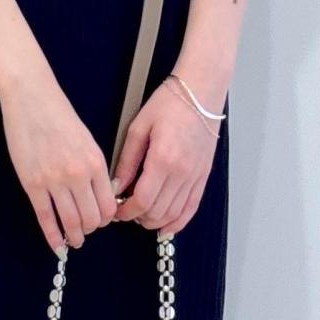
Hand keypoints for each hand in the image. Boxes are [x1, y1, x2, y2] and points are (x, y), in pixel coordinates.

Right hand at [0, 77, 121, 253]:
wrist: (31, 97)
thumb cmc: (58, 114)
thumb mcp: (87, 140)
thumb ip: (96, 167)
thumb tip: (103, 193)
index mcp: (95, 162)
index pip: (108, 205)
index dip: (107, 219)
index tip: (103, 220)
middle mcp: (77, 174)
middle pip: (92, 218)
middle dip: (92, 229)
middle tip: (88, 231)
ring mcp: (54, 181)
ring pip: (71, 222)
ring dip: (75, 237)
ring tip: (75, 241)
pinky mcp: (32, 184)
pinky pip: (45, 218)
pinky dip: (53, 236)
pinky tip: (57, 245)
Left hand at [108, 77, 219, 238]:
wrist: (201, 92)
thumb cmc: (170, 103)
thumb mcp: (139, 128)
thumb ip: (127, 162)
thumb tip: (116, 186)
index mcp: (163, 159)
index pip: (142, 200)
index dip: (126, 211)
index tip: (116, 210)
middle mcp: (182, 172)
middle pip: (157, 211)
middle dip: (137, 217)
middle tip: (125, 212)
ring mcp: (195, 176)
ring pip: (174, 213)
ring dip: (155, 221)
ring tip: (141, 216)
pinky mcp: (203, 176)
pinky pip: (192, 207)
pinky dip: (178, 222)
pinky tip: (167, 227)